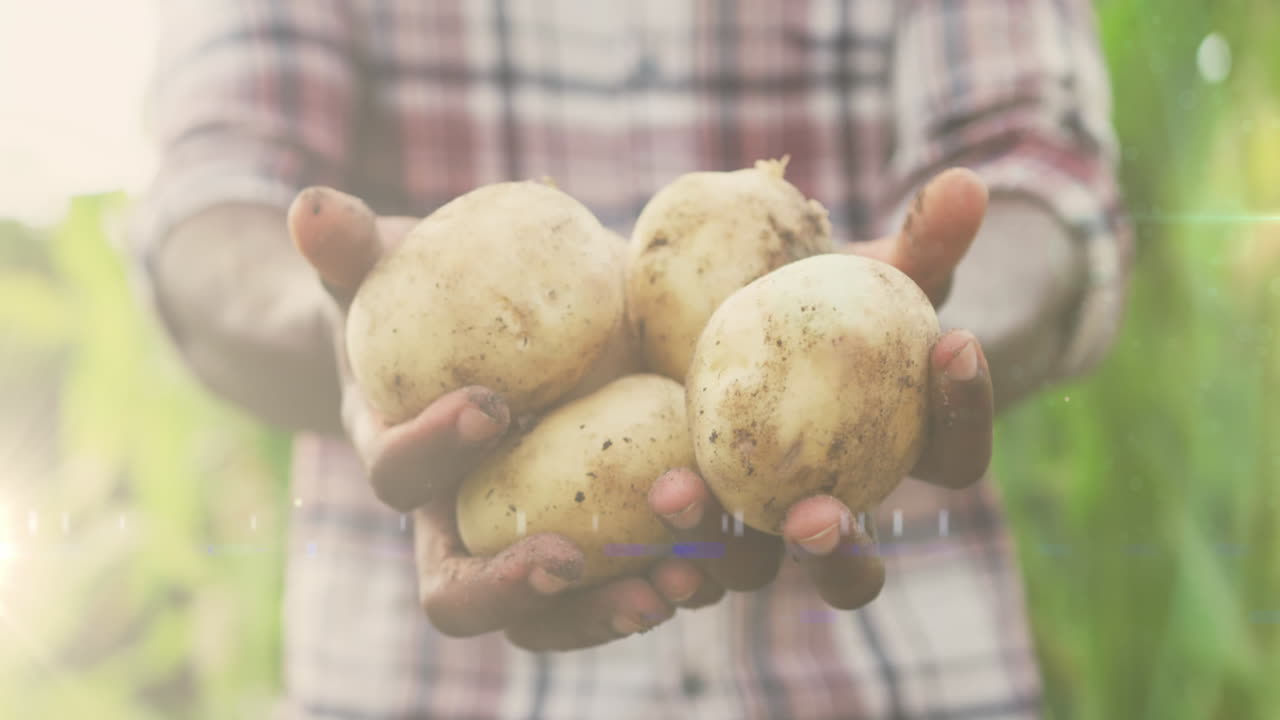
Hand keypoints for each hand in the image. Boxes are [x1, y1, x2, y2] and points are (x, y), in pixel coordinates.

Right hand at [290, 187, 717, 650]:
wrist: (481, 337)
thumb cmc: (422, 301)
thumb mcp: (383, 268)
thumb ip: (347, 249)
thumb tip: (311, 204)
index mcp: (403, 457)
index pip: (397, 478)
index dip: (432, 453)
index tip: (491, 405)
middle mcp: (461, 519)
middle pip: (467, 594)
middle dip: (522, 589)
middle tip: (578, 561)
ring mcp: (531, 536)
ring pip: (558, 613)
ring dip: (620, 604)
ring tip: (687, 577)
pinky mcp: (601, 533)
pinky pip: (636, 576)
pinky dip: (687, 571)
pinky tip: (741, 551)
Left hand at [647, 168, 995, 609]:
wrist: (705, 307)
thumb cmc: (807, 292)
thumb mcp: (864, 269)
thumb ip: (921, 241)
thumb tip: (969, 181)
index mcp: (892, 459)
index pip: (953, 457)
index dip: (966, 412)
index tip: (952, 344)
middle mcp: (826, 510)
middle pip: (852, 569)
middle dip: (839, 554)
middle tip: (817, 516)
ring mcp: (750, 525)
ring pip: (750, 567)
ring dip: (722, 551)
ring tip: (679, 495)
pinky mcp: (683, 518)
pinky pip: (673, 553)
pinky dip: (655, 547)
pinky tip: (628, 513)